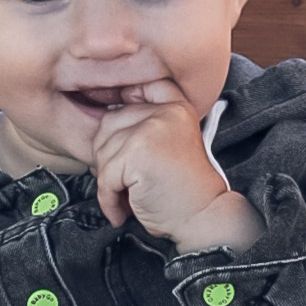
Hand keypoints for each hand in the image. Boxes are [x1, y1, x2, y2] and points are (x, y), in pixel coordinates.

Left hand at [90, 90, 262, 253]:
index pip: (141, 86)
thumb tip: (102, 118)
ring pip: (102, 150)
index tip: (110, 107)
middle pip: (109, 122)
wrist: (203, 219)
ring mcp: (152, 129)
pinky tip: (122, 210)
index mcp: (176, 108)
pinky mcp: (138, 152)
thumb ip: (143, 127)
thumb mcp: (167, 146)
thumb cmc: (183, 192)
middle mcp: (166, 112)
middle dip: (107, 156)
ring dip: (107, 181)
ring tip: (127, 197)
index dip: (120, 95)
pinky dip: (108, 199)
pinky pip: (105, 174)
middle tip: (123, 181)